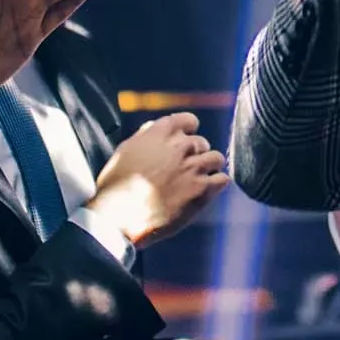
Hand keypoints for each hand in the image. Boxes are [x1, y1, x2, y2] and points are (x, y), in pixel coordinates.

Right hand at [87, 115, 226, 250]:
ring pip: (216, 158)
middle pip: (202, 142)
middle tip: (185, 168)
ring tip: (198, 179)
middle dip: (195, 153)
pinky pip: (222, 179)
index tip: (185, 142)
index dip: (188, 131)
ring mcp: (193, 167)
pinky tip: (205, 190)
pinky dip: (216, 184)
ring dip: (208, 167)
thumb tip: (156, 128)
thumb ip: (146, 136)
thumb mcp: (125, 150)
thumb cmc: (116, 187)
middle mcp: (180, 146)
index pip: (188, 120)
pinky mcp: (201, 190)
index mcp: (160, 133)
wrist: (118, 219)